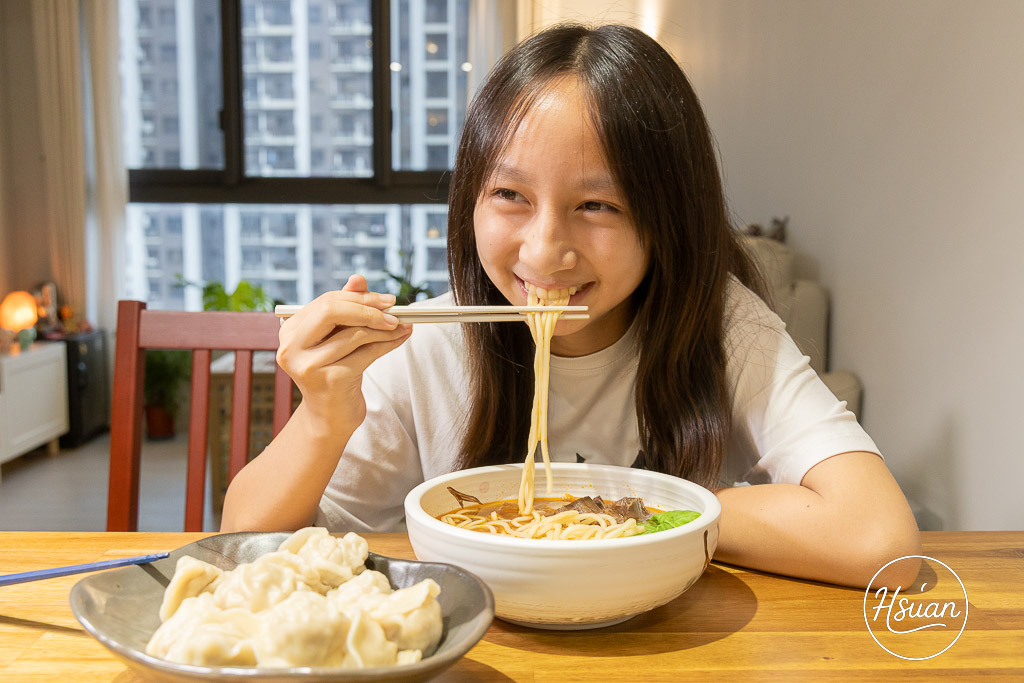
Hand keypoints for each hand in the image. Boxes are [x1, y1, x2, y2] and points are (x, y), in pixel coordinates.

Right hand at [276, 275, 412, 433]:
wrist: (329, 416)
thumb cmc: (334, 371)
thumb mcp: (337, 339)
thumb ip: (345, 308)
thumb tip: (358, 279)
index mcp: (290, 332)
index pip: (326, 302)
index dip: (359, 297)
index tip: (386, 299)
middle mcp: (292, 348)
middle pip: (333, 311)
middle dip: (369, 308)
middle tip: (395, 311)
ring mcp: (309, 366)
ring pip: (355, 333)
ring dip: (385, 328)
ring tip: (403, 326)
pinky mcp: (331, 380)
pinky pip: (366, 353)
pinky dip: (388, 344)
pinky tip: (401, 338)